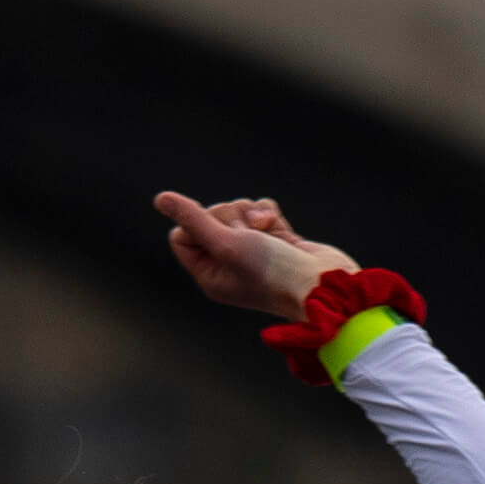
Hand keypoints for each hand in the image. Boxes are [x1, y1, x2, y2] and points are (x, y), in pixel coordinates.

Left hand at [154, 189, 352, 317]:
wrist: (323, 284)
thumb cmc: (273, 273)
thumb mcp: (227, 244)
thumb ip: (194, 220)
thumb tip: (161, 199)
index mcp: (209, 274)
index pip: (182, 234)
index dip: (197, 223)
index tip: (220, 231)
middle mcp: (227, 264)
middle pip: (210, 217)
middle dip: (231, 216)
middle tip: (248, 232)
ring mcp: (252, 251)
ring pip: (238, 211)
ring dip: (252, 213)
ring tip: (267, 230)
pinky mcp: (275, 239)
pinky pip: (259, 211)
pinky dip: (268, 213)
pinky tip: (278, 228)